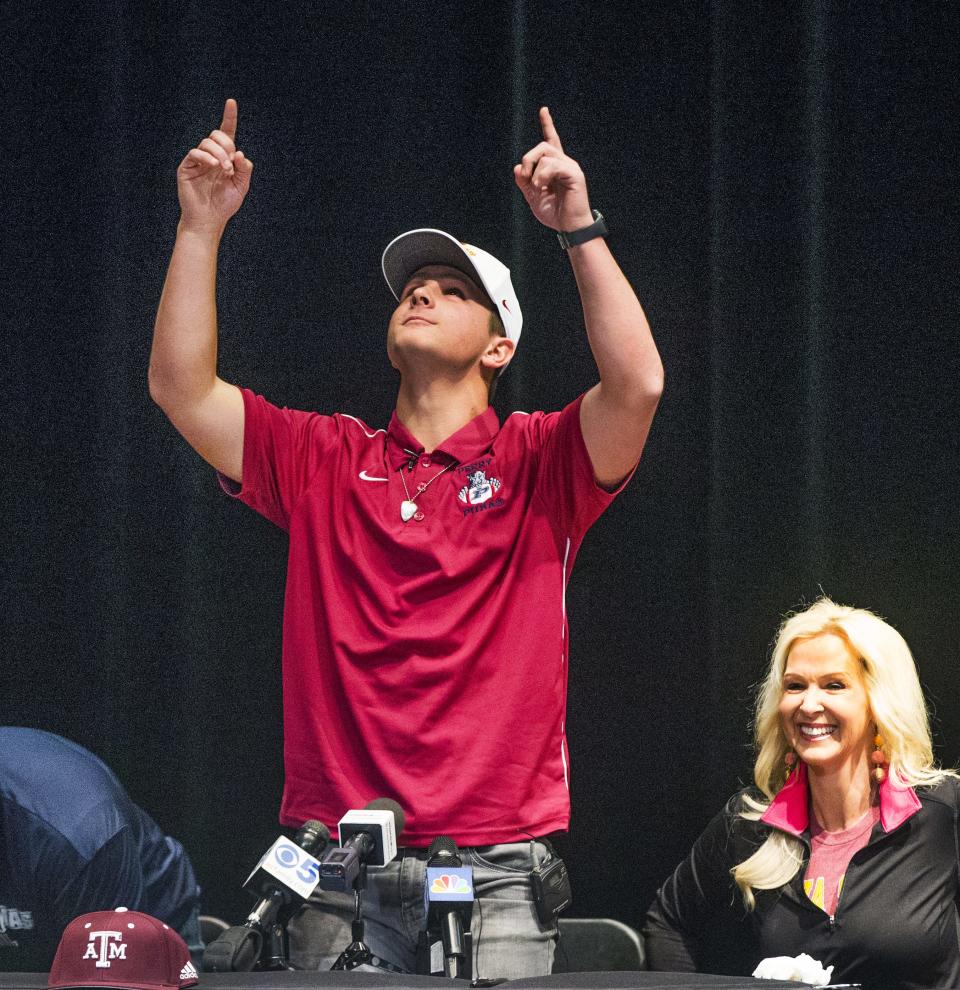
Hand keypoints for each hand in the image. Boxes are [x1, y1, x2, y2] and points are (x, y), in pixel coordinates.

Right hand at [177, 99, 253, 233]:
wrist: (210, 219)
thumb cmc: (224, 204)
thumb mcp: (241, 186)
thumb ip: (245, 169)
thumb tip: (240, 153)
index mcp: (224, 157)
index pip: (226, 133)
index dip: (229, 117)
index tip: (231, 102)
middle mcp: (211, 156)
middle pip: (217, 135)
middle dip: (227, 146)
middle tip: (231, 166)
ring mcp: (198, 160)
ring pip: (208, 142)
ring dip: (220, 155)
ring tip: (224, 171)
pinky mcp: (187, 167)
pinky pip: (195, 153)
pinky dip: (206, 157)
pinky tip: (214, 166)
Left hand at [513, 107, 592, 232]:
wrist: (569, 227)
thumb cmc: (555, 214)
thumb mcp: (533, 198)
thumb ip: (524, 182)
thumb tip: (517, 167)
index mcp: (555, 167)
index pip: (551, 141)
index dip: (547, 125)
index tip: (543, 110)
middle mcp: (564, 163)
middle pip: (542, 146)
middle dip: (528, 159)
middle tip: (525, 177)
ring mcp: (570, 167)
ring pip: (545, 154)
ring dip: (534, 171)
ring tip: (537, 187)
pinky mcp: (574, 174)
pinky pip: (553, 165)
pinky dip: (542, 176)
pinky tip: (542, 187)